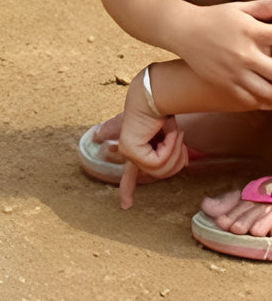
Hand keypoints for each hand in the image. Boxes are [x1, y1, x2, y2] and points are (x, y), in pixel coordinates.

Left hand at [117, 70, 188, 208]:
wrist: (156, 94)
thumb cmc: (163, 110)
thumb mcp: (166, 133)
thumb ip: (169, 149)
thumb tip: (171, 158)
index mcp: (136, 149)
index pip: (130, 175)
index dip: (127, 190)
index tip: (124, 206)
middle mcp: (129, 152)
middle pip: (160, 174)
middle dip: (176, 158)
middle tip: (176, 136)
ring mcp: (128, 151)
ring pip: (160, 171)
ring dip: (174, 151)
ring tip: (171, 132)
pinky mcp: (130, 149)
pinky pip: (157, 162)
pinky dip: (169, 148)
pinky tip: (165, 133)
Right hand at [172, 0, 271, 108]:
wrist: (181, 30)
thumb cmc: (214, 17)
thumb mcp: (239, 8)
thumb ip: (265, 7)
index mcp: (252, 31)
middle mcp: (244, 53)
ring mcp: (233, 71)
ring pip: (267, 92)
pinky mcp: (223, 82)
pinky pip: (249, 99)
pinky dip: (263, 101)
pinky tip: (268, 98)